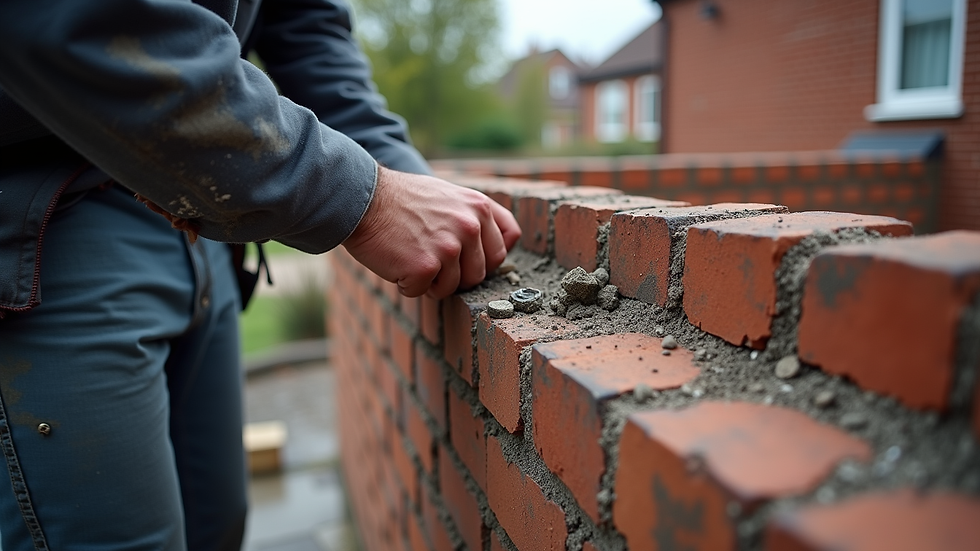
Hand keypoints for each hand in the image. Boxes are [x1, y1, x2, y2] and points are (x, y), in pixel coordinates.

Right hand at [342, 166, 520, 298]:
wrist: (362, 197)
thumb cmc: (402, 199)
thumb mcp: (450, 195)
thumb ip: (476, 217)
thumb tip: (502, 244)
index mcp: (479, 207)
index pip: (506, 244)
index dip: (486, 257)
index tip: (467, 258)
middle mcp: (470, 226)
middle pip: (480, 274)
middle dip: (457, 274)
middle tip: (430, 257)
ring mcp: (449, 247)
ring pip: (454, 287)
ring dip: (432, 281)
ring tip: (412, 255)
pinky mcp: (426, 266)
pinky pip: (424, 291)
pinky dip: (408, 284)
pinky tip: (397, 261)